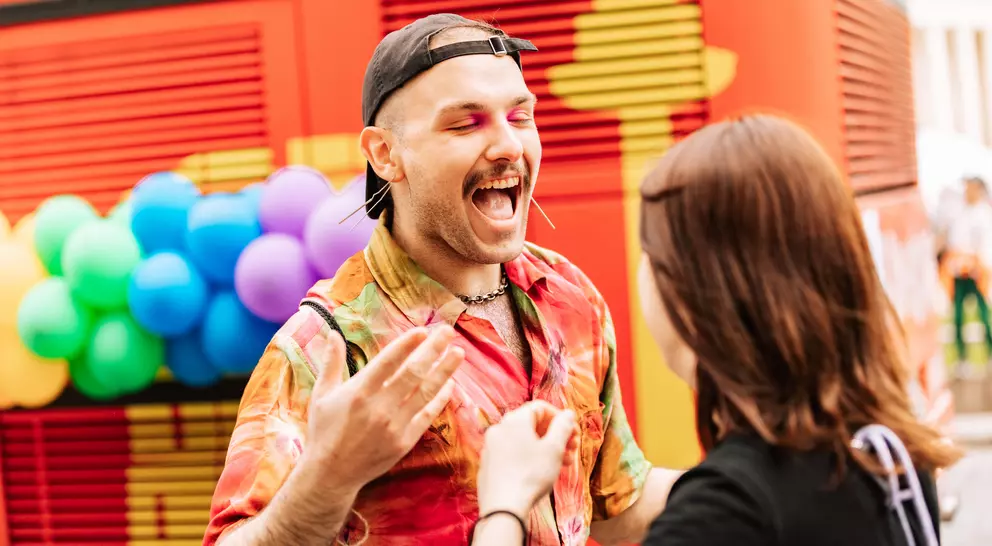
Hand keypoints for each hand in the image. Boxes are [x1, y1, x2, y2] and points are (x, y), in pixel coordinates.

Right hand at [300, 325, 464, 493]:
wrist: (331, 474)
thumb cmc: (324, 430)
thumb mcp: (321, 395)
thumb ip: (331, 362)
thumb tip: (332, 333)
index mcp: (359, 392)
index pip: (388, 361)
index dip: (407, 344)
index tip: (422, 330)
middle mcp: (379, 407)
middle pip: (413, 372)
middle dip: (433, 350)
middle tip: (448, 332)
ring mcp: (395, 425)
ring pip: (425, 392)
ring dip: (444, 371)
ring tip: (458, 353)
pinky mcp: (404, 441)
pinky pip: (427, 415)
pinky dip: (439, 398)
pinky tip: (450, 384)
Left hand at [476, 401, 579, 518]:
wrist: (503, 508)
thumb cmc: (531, 475)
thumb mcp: (554, 449)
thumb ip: (563, 427)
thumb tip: (568, 414)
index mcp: (514, 420)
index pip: (540, 407)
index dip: (560, 418)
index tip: (573, 432)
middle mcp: (499, 429)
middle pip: (531, 424)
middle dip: (555, 435)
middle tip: (572, 449)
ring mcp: (490, 447)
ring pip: (523, 441)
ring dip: (545, 448)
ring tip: (563, 464)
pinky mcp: (488, 465)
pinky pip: (512, 454)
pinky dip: (529, 458)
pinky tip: (542, 473)